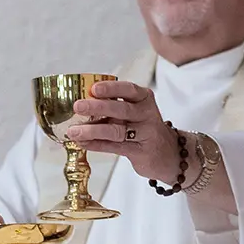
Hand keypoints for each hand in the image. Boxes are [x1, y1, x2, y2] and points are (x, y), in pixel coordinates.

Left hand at [67, 81, 185, 184]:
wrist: (169, 154)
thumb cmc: (145, 129)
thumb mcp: (136, 112)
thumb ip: (114, 107)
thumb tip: (80, 104)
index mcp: (144, 99)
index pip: (129, 90)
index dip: (111, 89)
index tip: (94, 88)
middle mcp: (147, 114)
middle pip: (122, 109)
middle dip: (98, 107)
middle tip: (78, 106)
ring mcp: (145, 134)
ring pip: (117, 131)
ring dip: (92, 130)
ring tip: (74, 131)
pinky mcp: (141, 152)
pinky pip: (115, 147)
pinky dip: (97, 145)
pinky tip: (83, 143)